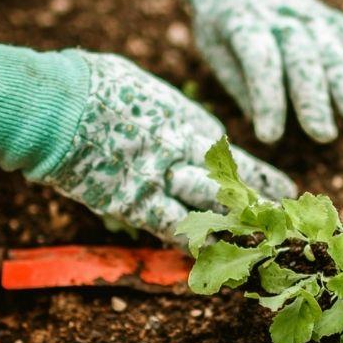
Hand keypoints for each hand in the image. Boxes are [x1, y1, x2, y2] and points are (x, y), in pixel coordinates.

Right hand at [0, 37, 293, 241]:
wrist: (58, 103)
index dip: (258, 177)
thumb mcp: (138, 87)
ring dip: (235, 231)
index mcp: (188, 120)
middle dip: (260, 209)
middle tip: (284, 227)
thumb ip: (158, 110)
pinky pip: (174, 230)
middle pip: (234, 187)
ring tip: (259, 248)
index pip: (233, 157)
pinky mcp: (135, 203)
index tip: (283, 190)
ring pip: (213, 212)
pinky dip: (191, 245)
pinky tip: (208, 260)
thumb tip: (158, 112)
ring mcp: (163, 179)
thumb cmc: (90, 83)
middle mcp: (186, 152)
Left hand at [166, 0, 342, 143]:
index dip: (267, 98)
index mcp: (241, 22)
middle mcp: (278, 15)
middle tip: (322, 134)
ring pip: (330, 45)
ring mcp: (305, 12)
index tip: (270, 136)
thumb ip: (238, 81)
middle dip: (313, 96)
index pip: (259, 60)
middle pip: (301, 56)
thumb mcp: (211, 45)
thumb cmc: (218, 18)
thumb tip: (263, 120)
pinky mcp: (324, 14)